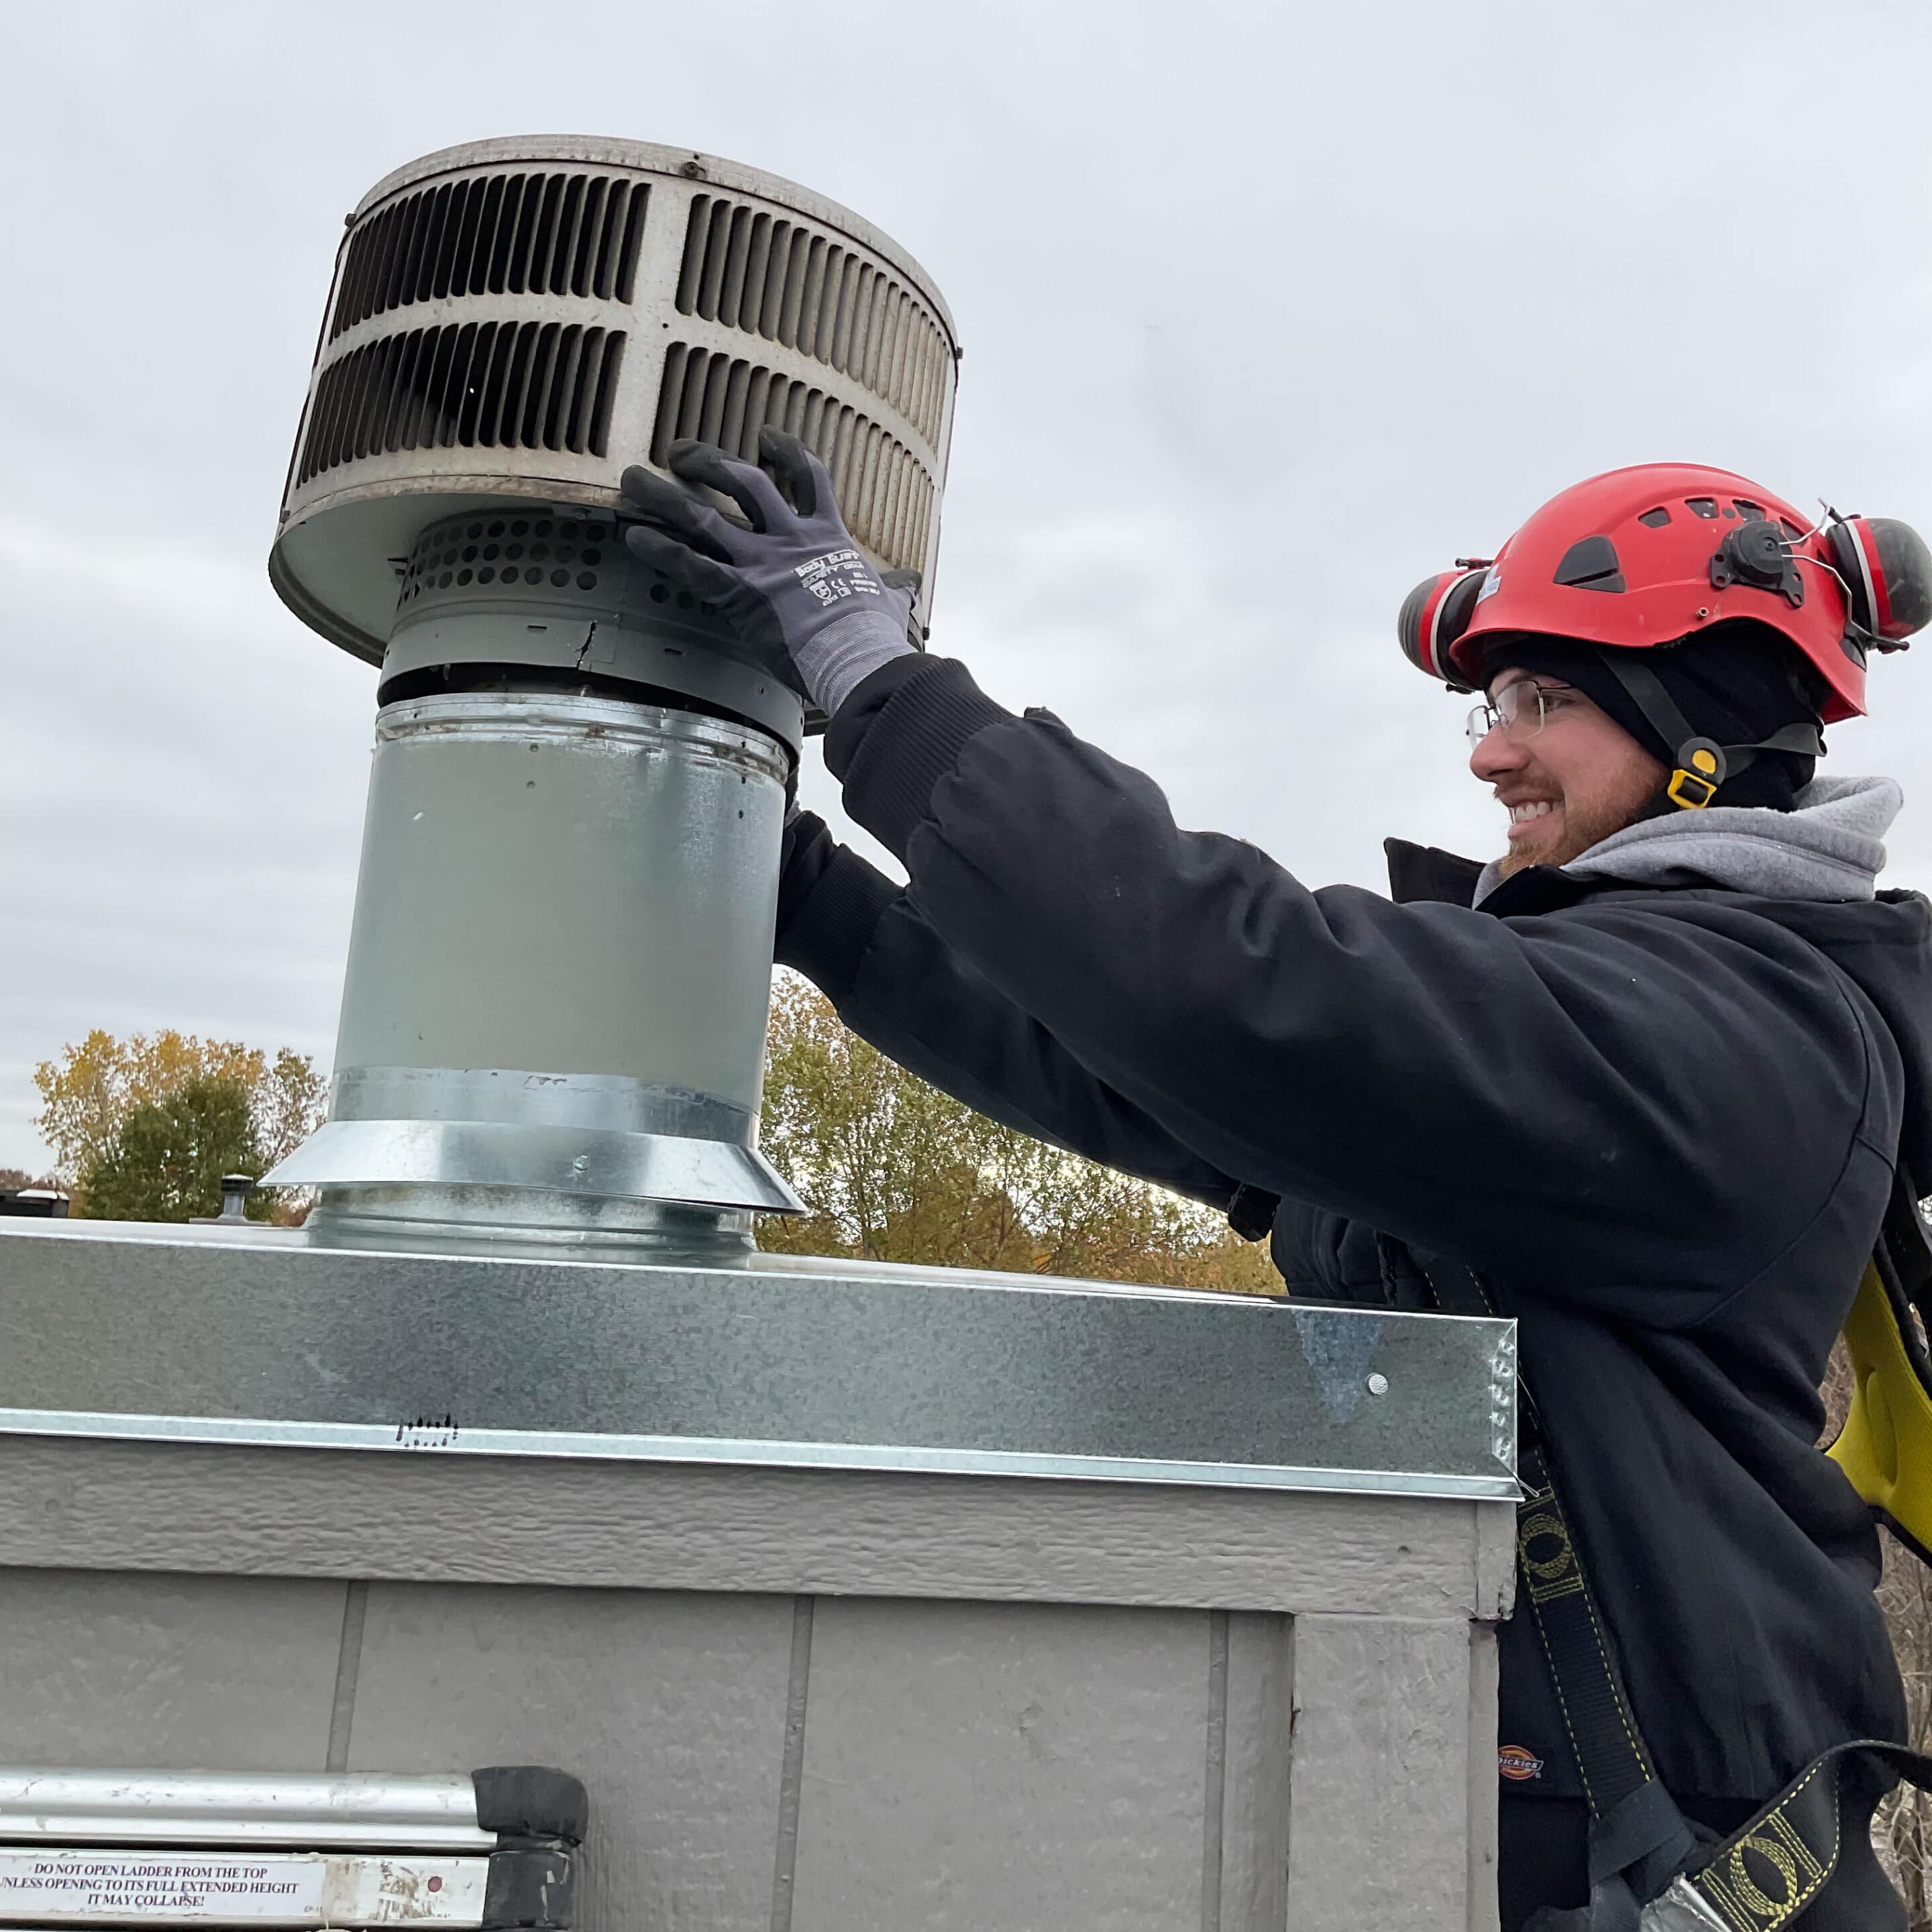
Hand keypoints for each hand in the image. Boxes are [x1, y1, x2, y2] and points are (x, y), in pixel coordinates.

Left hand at [621, 430, 917, 716]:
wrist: (860, 657)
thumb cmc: (875, 636)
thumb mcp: (888, 603)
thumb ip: (891, 590)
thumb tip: (908, 588)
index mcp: (827, 535)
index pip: (809, 476)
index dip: (786, 451)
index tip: (765, 437)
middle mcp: (789, 539)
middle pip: (744, 481)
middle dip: (708, 461)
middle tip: (679, 452)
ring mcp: (762, 564)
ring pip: (704, 517)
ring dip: (664, 497)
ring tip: (634, 481)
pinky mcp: (741, 594)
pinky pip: (691, 566)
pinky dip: (660, 550)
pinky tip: (634, 539)